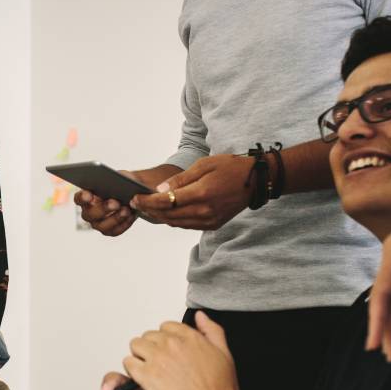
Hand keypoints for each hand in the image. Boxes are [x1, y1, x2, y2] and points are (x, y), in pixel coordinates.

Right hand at [73, 170, 143, 235]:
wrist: (133, 195)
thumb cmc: (122, 184)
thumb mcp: (121, 177)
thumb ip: (116, 178)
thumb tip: (117, 182)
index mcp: (86, 197)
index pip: (79, 199)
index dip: (82, 198)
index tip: (89, 194)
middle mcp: (89, 212)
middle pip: (89, 214)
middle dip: (102, 209)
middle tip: (115, 202)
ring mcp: (98, 223)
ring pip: (102, 226)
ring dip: (115, 218)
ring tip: (126, 210)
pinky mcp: (110, 231)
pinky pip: (115, 230)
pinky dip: (124, 223)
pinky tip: (131, 215)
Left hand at [124, 313, 241, 389]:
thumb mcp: (224, 354)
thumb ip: (211, 330)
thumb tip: (200, 316)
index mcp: (189, 336)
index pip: (166, 327)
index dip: (166, 341)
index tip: (168, 353)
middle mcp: (172, 344)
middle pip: (149, 336)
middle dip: (152, 348)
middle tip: (159, 365)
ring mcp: (158, 358)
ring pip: (136, 346)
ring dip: (140, 357)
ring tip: (149, 370)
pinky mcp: (147, 376)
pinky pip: (129, 363)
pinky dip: (133, 370)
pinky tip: (143, 380)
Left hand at [131, 154, 253, 229]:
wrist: (255, 181)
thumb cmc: (229, 167)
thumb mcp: (203, 164)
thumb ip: (180, 179)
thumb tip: (159, 190)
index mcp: (201, 193)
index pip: (166, 201)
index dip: (147, 201)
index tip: (135, 197)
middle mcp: (204, 211)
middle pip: (168, 215)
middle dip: (149, 210)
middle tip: (136, 203)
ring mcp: (209, 220)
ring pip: (176, 223)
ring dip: (160, 216)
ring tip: (148, 208)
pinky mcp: (213, 225)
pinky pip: (187, 225)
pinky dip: (174, 219)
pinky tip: (166, 212)